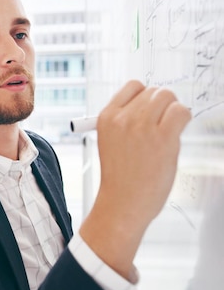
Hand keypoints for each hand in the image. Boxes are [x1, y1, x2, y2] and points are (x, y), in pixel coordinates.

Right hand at [80, 80, 190, 279]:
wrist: (123, 203)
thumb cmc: (120, 177)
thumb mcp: (110, 142)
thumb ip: (125, 121)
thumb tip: (152, 105)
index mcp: (106, 118)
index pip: (133, 86)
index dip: (145, 96)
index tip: (150, 109)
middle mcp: (123, 119)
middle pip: (153, 91)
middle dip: (162, 104)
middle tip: (162, 123)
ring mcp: (142, 127)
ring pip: (167, 97)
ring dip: (173, 110)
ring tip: (169, 129)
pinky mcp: (162, 138)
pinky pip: (181, 112)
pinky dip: (183, 118)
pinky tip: (176, 132)